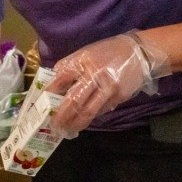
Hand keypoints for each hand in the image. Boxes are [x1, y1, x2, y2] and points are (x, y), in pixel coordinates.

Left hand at [47, 32, 170, 138]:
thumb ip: (71, 67)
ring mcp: (107, 87)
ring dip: (75, 124)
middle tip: (53, 126)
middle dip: (61, 116)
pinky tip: (84, 121)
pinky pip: (101, 110)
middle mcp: (94, 74)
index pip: (61, 78)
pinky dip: (91, 117)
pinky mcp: (118, 96)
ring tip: (67, 131)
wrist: (139, 52)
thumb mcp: (87, 53)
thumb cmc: (109, 51)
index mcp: (82, 61)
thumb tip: (56, 85)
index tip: (42, 105)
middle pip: (73, 100)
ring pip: (88, 111)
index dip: (50, 93)